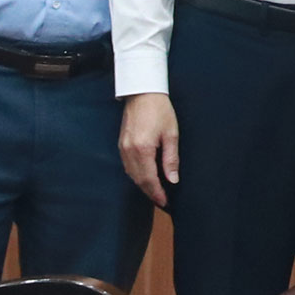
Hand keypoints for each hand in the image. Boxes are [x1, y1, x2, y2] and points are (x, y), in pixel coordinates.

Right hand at [118, 92, 180, 206]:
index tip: (164, 202)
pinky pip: (127, 166)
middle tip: (161, 200)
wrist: (143, 93)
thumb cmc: (160, 110)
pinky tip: (146, 176)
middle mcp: (129, 151)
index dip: (157, 193)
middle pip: (138, 179)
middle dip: (150, 192)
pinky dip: (136, 174)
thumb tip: (172, 179)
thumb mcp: (171, 134)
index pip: (148, 179)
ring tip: (156, 191)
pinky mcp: (121, 144)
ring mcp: (122, 148)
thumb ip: (171, 159)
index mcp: (142, 149)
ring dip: (143, 184)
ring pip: (131, 174)